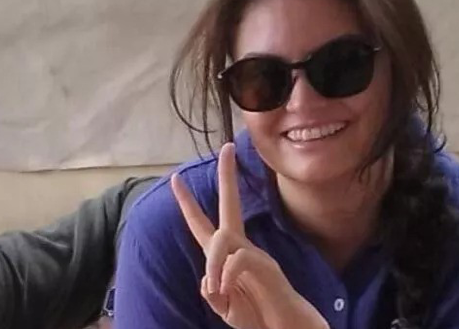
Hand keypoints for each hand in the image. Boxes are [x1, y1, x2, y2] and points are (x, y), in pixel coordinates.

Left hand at [171, 143, 328, 328]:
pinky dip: (226, 276)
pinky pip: (238, 259)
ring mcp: (256, 255)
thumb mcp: (223, 304)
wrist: (283, 328)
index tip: (175, 179)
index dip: (188, 203)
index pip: (204, 224)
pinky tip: (227, 293)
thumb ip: (211, 290)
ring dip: (213, 265)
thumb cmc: (256, 315)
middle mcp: (242, 247)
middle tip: (226, 149)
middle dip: (227, 176)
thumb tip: (207, 278)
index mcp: (227, 255)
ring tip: (218, 291)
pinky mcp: (266, 266)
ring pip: (224, 238)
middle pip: (230, 204)